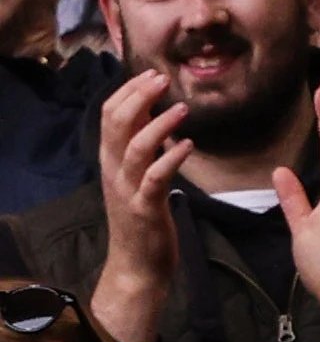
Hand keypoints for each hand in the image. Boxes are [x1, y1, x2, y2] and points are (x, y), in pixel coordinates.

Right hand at [92, 70, 190, 341]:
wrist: (137, 266)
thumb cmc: (142, 222)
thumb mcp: (138, 180)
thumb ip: (143, 153)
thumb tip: (155, 122)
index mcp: (111, 161)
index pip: (109, 115)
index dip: (128, 91)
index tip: (150, 75)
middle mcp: (113, 170)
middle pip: (117, 123)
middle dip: (139, 97)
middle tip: (162, 79)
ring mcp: (127, 189)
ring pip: (135, 146)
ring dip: (159, 123)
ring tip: (182, 108)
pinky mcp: (145, 208)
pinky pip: (155, 177)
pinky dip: (171, 158)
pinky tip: (188, 145)